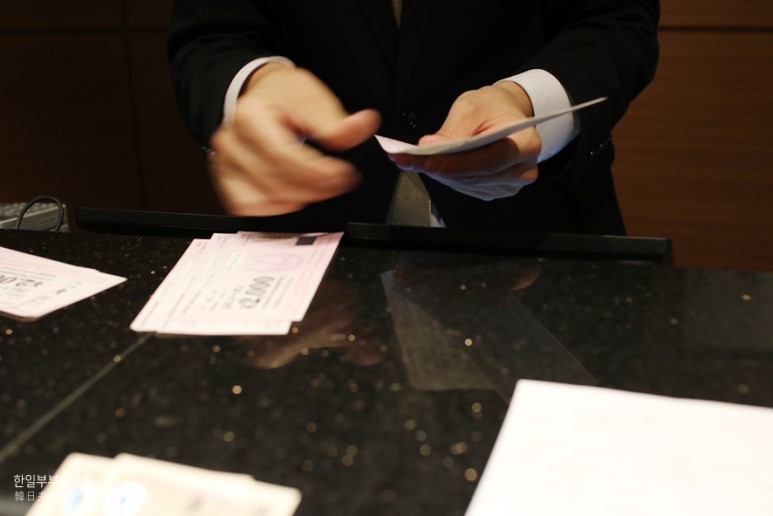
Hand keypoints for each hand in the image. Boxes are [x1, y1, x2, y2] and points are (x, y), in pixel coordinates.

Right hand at [209, 64, 380, 214]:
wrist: (262, 96)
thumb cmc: (283, 96)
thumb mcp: (313, 98)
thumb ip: (337, 121)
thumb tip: (363, 125)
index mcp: (249, 116)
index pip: (283, 155)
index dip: (316, 171)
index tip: (343, 174)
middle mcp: (231, 141)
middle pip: (276, 181)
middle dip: (314, 187)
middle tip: (339, 181)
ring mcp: (226, 163)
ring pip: (265, 198)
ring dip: (300, 199)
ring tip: (320, 188)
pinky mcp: (227, 180)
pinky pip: (248, 207)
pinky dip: (275, 209)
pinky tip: (295, 198)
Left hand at [390, 82, 540, 200]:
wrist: (504, 114)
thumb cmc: (493, 107)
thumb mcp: (471, 107)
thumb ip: (452, 130)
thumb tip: (430, 147)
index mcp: (526, 144)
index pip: (488, 161)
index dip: (456, 164)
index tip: (428, 161)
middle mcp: (523, 169)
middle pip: (476, 176)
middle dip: (440, 168)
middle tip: (409, 159)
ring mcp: (510, 183)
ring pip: (468, 185)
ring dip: (440, 174)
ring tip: (413, 161)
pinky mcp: (497, 189)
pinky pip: (469, 188)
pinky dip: (448, 177)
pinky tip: (432, 166)